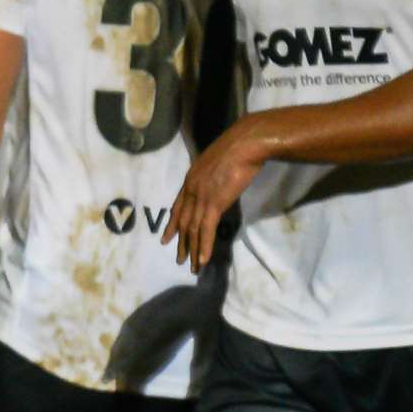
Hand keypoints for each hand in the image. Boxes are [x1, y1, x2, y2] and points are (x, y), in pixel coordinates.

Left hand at [162, 117, 265, 273]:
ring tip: (192, 267)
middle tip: (180, 259)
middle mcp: (191, 190)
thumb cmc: (237, 147)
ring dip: (192, 250)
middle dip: (181, 243)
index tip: (167, 238)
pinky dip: (204, 247)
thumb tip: (217, 181)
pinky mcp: (214, 204)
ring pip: (193, 230)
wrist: (245, 144)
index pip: (178, 207)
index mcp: (191, 178)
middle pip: (183, 222)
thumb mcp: (217, 161)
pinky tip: (203, 260)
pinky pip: (206, 230)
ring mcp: (201, 197)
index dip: (172, 224)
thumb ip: (212, 174)